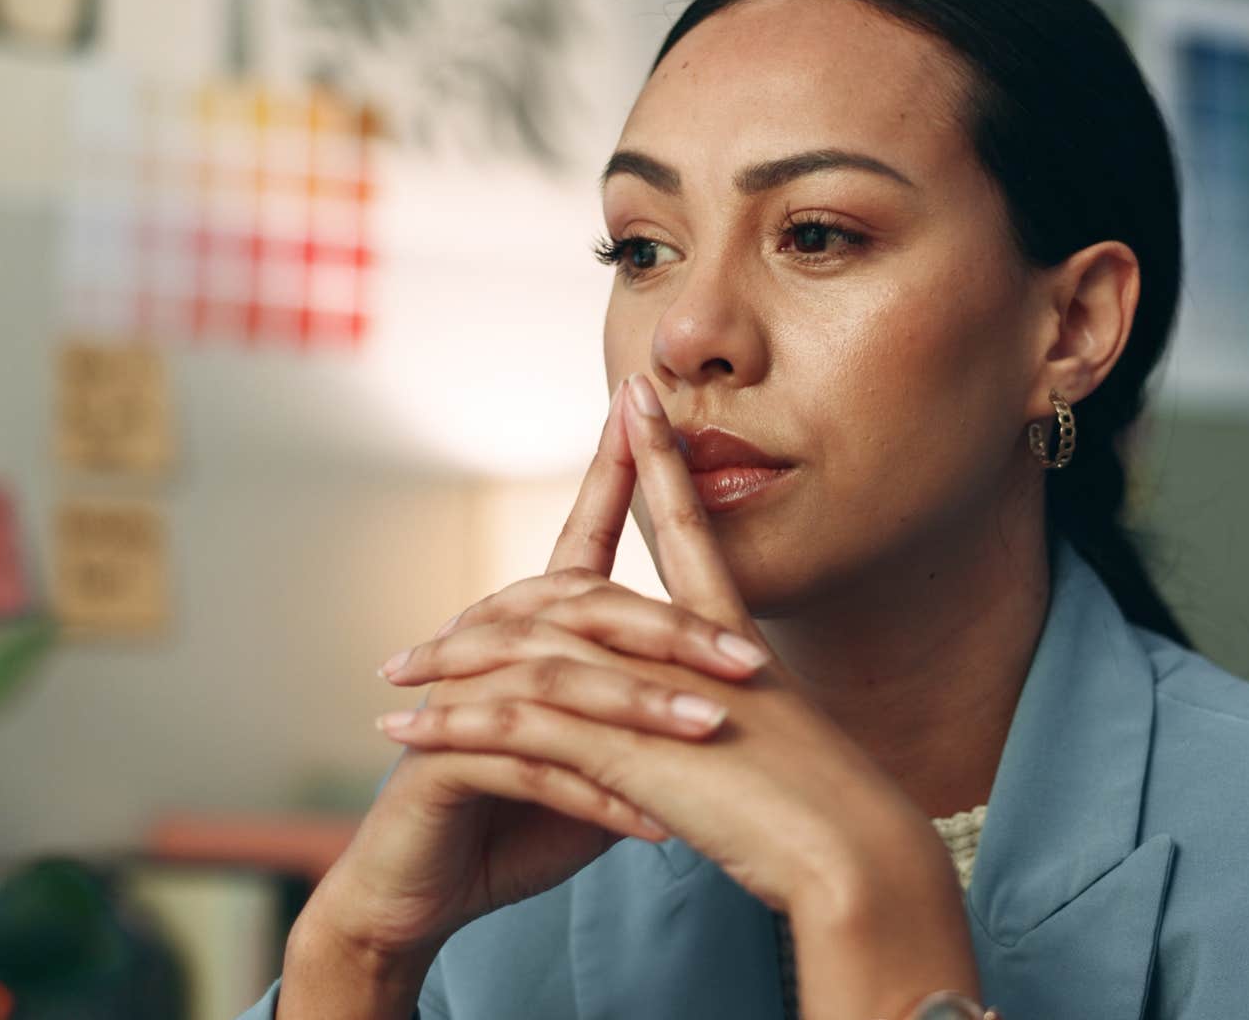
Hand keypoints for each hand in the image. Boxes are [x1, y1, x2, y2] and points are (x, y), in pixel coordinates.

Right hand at [299, 381, 765, 968]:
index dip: (612, 471)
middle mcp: (489, 648)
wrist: (420, 899)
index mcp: (532, 635)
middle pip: (584, 609)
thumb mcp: (601, 763)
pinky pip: (524, 764)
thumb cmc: (515, 825)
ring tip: (710, 736)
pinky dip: (593, 792)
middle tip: (751, 662)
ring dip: (639, 712)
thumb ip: (645, 718)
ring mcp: (456, 698)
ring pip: (558, 683)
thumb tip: (724, 697)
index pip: (579, 536)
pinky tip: (651, 824)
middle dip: (671, 633)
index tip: (642, 405)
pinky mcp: (434, 758)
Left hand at [375, 372, 943, 916]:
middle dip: (496, 606)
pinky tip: (403, 733)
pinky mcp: (620, 741)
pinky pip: (515, 720)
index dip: (661, 464)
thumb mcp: (789, 748)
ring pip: (529, 653)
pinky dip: (454, 722)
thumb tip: (739, 722)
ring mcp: (647, 690)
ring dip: (453, 665)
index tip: (638, 398)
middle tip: (427, 632)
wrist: (855, 850)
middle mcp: (685, 649)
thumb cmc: (838, 815)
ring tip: (392, 679)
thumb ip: (755, 721)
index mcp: (733, 641)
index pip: (691, 533)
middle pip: (576, 592)